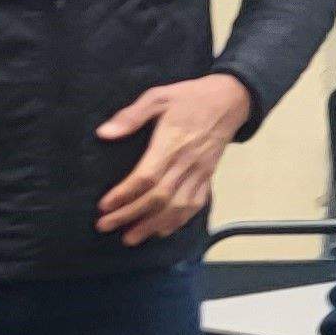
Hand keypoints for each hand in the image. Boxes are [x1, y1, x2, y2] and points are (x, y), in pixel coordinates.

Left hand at [95, 73, 253, 245]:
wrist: (231, 99)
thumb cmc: (190, 97)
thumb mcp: (158, 96)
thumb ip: (132, 116)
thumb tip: (104, 133)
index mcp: (172, 142)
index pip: (147, 177)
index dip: (124, 195)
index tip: (103, 206)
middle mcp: (188, 162)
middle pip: (159, 197)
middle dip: (131, 215)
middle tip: (106, 226)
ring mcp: (201, 171)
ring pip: (178, 206)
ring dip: (154, 225)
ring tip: (131, 237)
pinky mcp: (209, 175)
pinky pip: (196, 203)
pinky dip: (179, 220)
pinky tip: (162, 230)